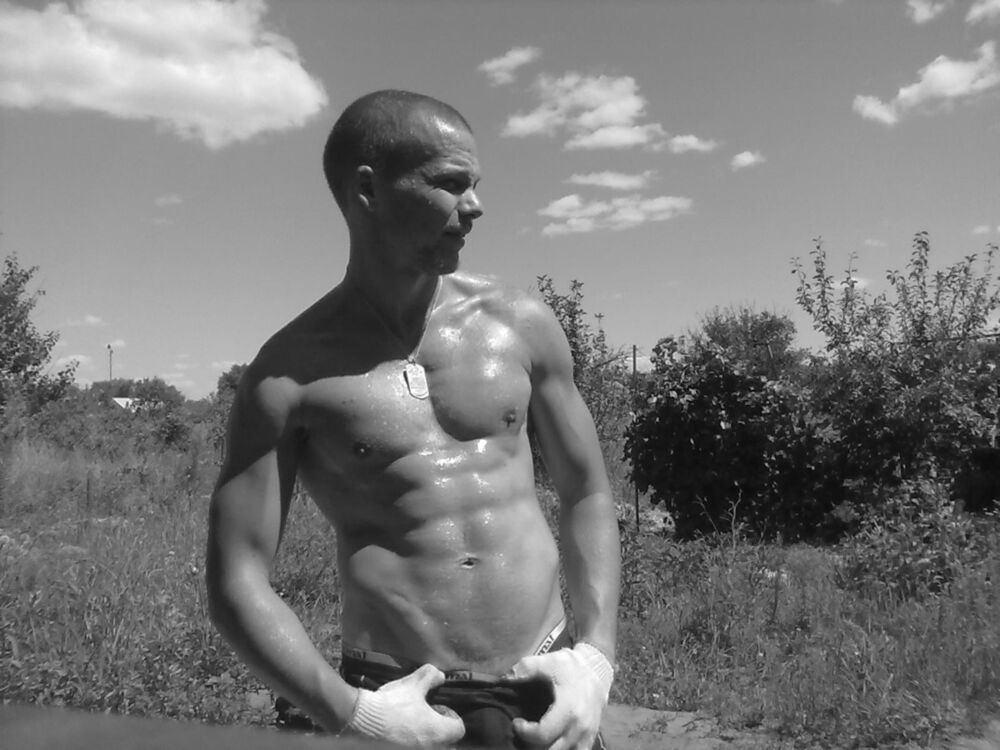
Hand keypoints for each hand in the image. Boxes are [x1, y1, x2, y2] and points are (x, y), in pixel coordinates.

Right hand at [345, 663, 464, 746]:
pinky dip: (410, 742)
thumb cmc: (391, 704)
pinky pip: (413, 748)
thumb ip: (430, 677)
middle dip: (439, 730)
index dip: (451, 716)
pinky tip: (398, 732)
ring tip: (411, 725)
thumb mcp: (413, 684)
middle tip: (426, 717)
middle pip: (446, 742)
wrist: (361, 721)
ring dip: (425, 737)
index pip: (458, 729)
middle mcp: (430, 748)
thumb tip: (440, 675)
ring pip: (429, 746)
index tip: (439, 708)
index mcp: (439, 732)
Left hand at [505, 643, 612, 749]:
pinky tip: (548, 742)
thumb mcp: (548, 661)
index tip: (516, 723)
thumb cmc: (571, 667)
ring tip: (535, 739)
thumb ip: (525, 668)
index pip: (542, 735)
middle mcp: (579, 728)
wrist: (597, 671)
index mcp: (569, 710)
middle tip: (523, 733)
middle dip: (531, 746)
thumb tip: (503, 679)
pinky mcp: (589, 741)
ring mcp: (586, 737)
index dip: (524, 733)